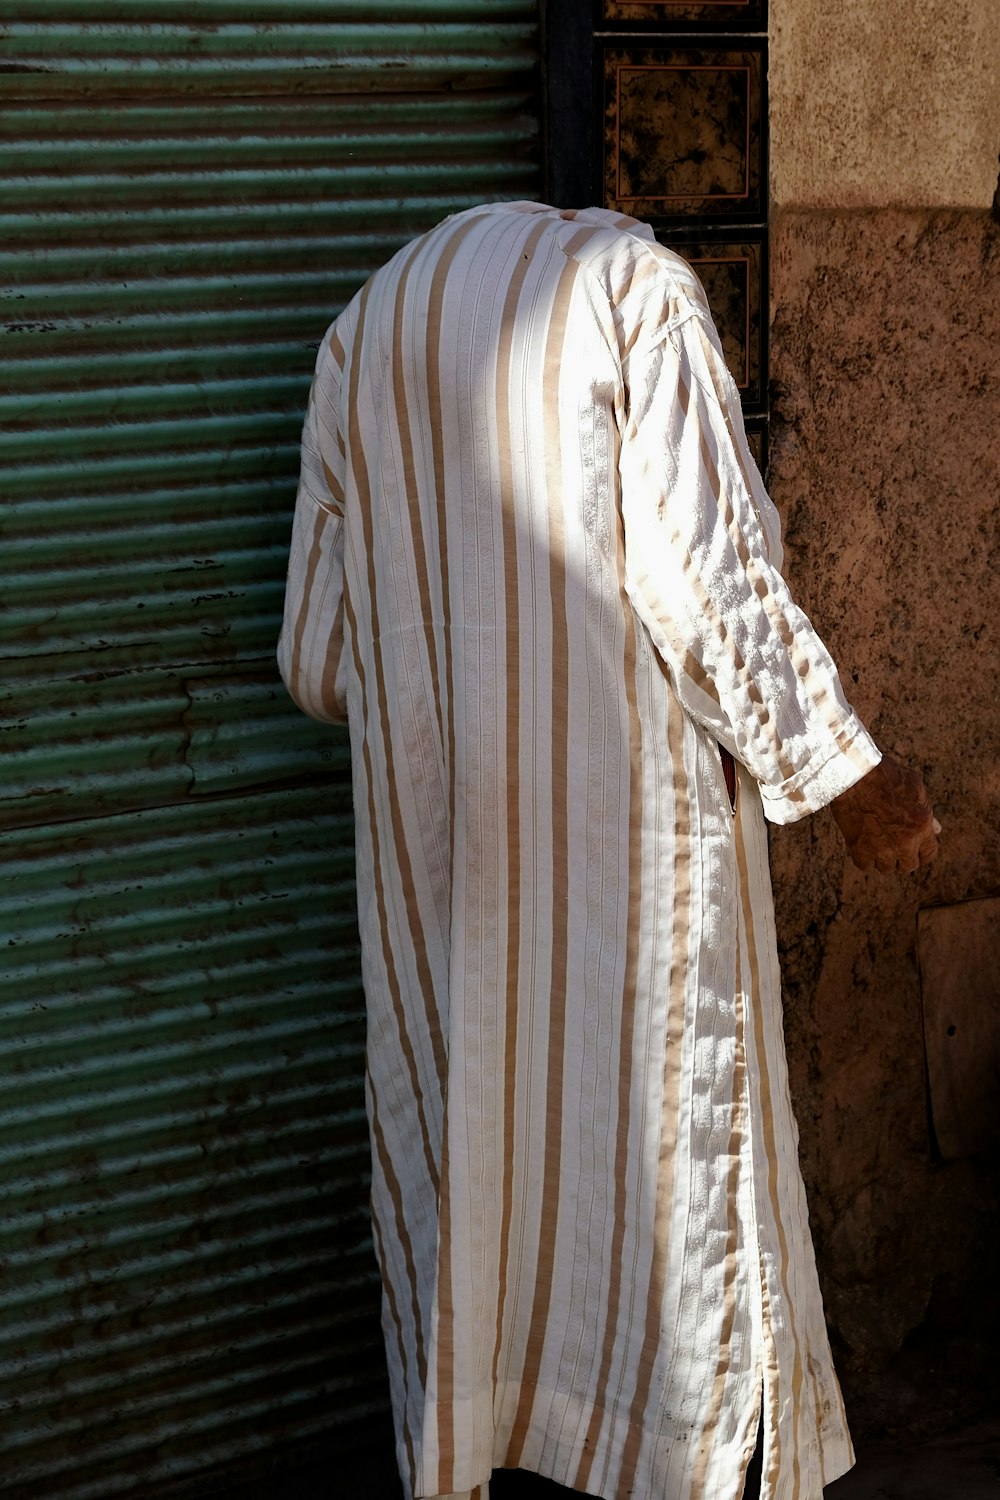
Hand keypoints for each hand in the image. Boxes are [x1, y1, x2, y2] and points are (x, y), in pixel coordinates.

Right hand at [830, 755, 939, 873]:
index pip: (929, 854)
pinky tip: (864, 845)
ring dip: (884, 858)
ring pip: (886, 868)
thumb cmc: (887, 775)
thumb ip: (926, 812)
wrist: (855, 775)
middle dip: (904, 856)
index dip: (922, 851)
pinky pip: (865, 865)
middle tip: (895, 844)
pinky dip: (865, 858)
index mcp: (921, 827)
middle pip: (908, 865)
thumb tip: (936, 829)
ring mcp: (880, 848)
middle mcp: (903, 843)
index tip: (915, 846)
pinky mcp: (859, 848)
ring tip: (878, 844)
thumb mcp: (916, 787)